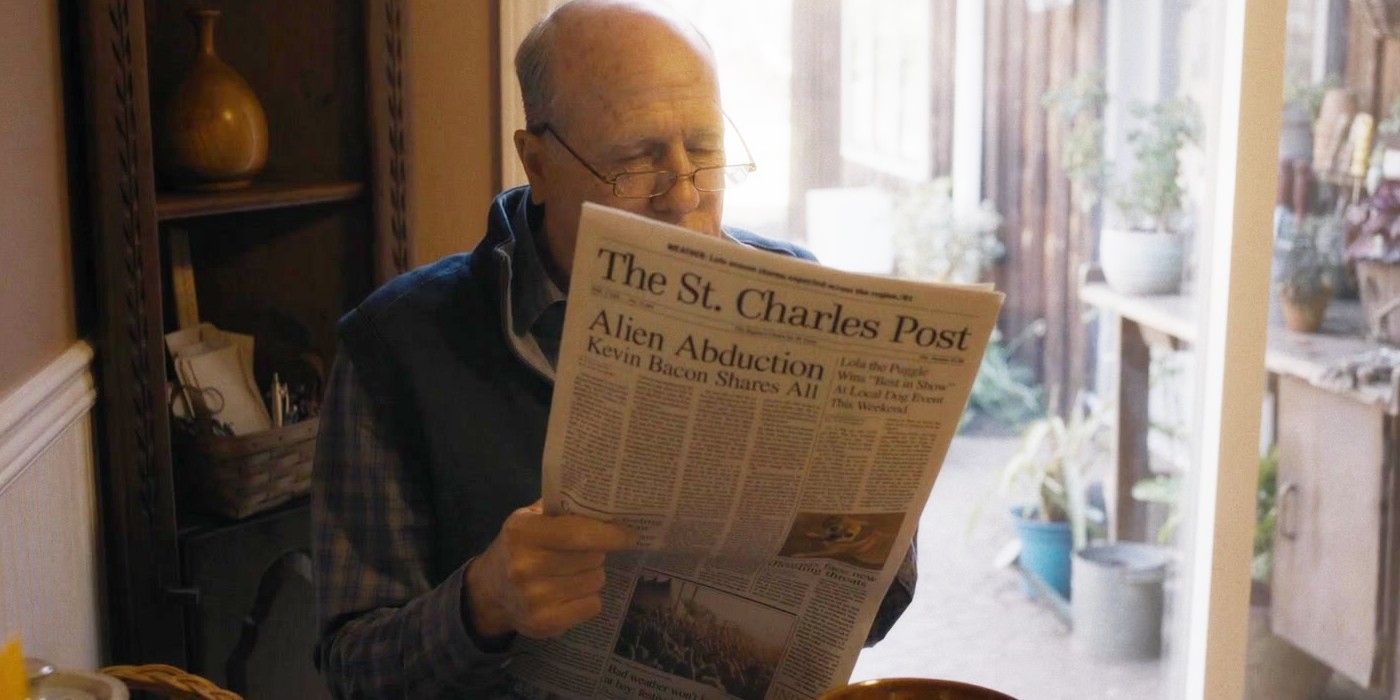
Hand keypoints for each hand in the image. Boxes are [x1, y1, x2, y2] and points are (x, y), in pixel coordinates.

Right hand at [465, 500, 635, 638]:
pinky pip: (592, 605)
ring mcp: (534, 598)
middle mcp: (525, 566)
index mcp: (522, 532)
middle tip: (583, 553)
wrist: (489, 592)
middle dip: (596, 552)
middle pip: (592, 557)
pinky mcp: (544, 623)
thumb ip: (562, 507)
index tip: (629, 534)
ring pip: (596, 581)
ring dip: (592, 575)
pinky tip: (569, 594)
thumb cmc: (519, 547)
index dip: (610, 534)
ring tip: (571, 573)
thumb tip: (606, 501)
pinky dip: (588, 599)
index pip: (578, 533)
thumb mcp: (530, 518)